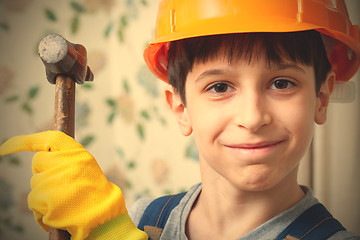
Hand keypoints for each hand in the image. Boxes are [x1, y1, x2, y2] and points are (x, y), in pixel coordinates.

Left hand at [0, 131, 146, 239]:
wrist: (104, 217)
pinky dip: (42, 210)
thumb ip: (65, 158)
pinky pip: (34, 202)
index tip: (5, 147)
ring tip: (64, 202)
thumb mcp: (84, 166)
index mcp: (78, 153)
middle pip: (38, 162)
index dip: (24, 141)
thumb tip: (40, 156)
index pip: (48, 138)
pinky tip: (58, 213)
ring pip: (35, 184)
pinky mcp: (48, 198)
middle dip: (42, 174)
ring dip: (43, 194)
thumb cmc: (93, 193)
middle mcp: (67, 162)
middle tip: (60, 186)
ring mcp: (57, 179)